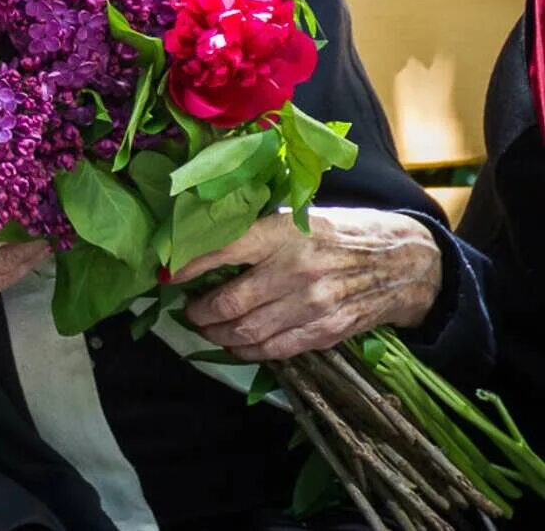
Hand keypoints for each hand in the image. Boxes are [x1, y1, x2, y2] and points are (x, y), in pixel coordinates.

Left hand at [173, 207, 442, 361]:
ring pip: (246, 332)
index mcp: (282, 233)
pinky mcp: (326, 331)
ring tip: (206, 328)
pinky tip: (235, 345)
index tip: (166, 274)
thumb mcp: (298, 218)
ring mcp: (312, 304)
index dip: (186, 265)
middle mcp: (295, 270)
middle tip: (187, 310)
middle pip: (228, 302)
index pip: (221, 249)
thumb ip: (255, 232)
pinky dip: (247, 352)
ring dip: (217, 335)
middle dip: (198, 312)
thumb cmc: (340, 233)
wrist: (404, 261)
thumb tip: (201, 243)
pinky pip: (275, 350)